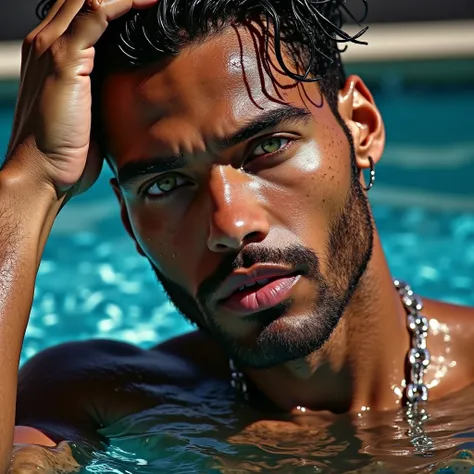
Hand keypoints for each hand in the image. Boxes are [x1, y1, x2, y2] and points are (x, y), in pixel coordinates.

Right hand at [6, 0, 157, 196]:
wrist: (43, 172)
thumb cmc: (68, 149)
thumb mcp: (89, 110)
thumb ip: (103, 87)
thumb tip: (133, 82)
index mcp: (52, 51)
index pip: (83, 7)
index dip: (118, 1)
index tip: (152, 6)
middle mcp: (46, 40)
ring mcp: (52, 47)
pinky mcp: (63, 60)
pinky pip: (95, 14)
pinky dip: (124, 3)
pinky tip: (150, 3)